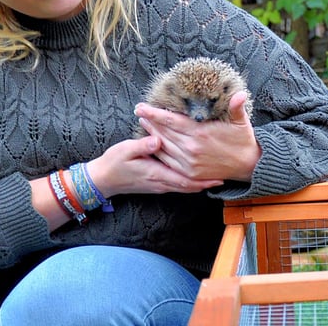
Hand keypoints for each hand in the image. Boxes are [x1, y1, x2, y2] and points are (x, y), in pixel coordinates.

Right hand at [87, 136, 223, 196]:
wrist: (103, 179)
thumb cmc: (114, 163)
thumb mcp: (125, 150)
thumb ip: (143, 146)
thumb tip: (158, 141)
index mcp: (156, 174)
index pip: (184, 180)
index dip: (202, 180)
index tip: (218, 176)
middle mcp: (161, 182)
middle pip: (189, 186)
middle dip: (206, 183)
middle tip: (224, 178)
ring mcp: (159, 185)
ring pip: (185, 187)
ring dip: (200, 183)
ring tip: (215, 178)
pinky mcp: (156, 183)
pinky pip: (178, 185)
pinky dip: (190, 183)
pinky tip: (196, 177)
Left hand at [134, 91, 260, 181]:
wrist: (247, 166)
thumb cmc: (242, 140)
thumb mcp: (241, 122)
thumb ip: (237, 107)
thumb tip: (240, 94)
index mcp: (200, 133)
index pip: (171, 120)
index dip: (154, 113)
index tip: (141, 106)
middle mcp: (192, 148)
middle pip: (163, 132)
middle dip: (149, 121)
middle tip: (139, 111)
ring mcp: (189, 162)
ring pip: (163, 146)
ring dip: (151, 134)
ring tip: (144, 123)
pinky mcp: (189, 173)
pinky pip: (168, 162)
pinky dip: (158, 152)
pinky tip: (152, 144)